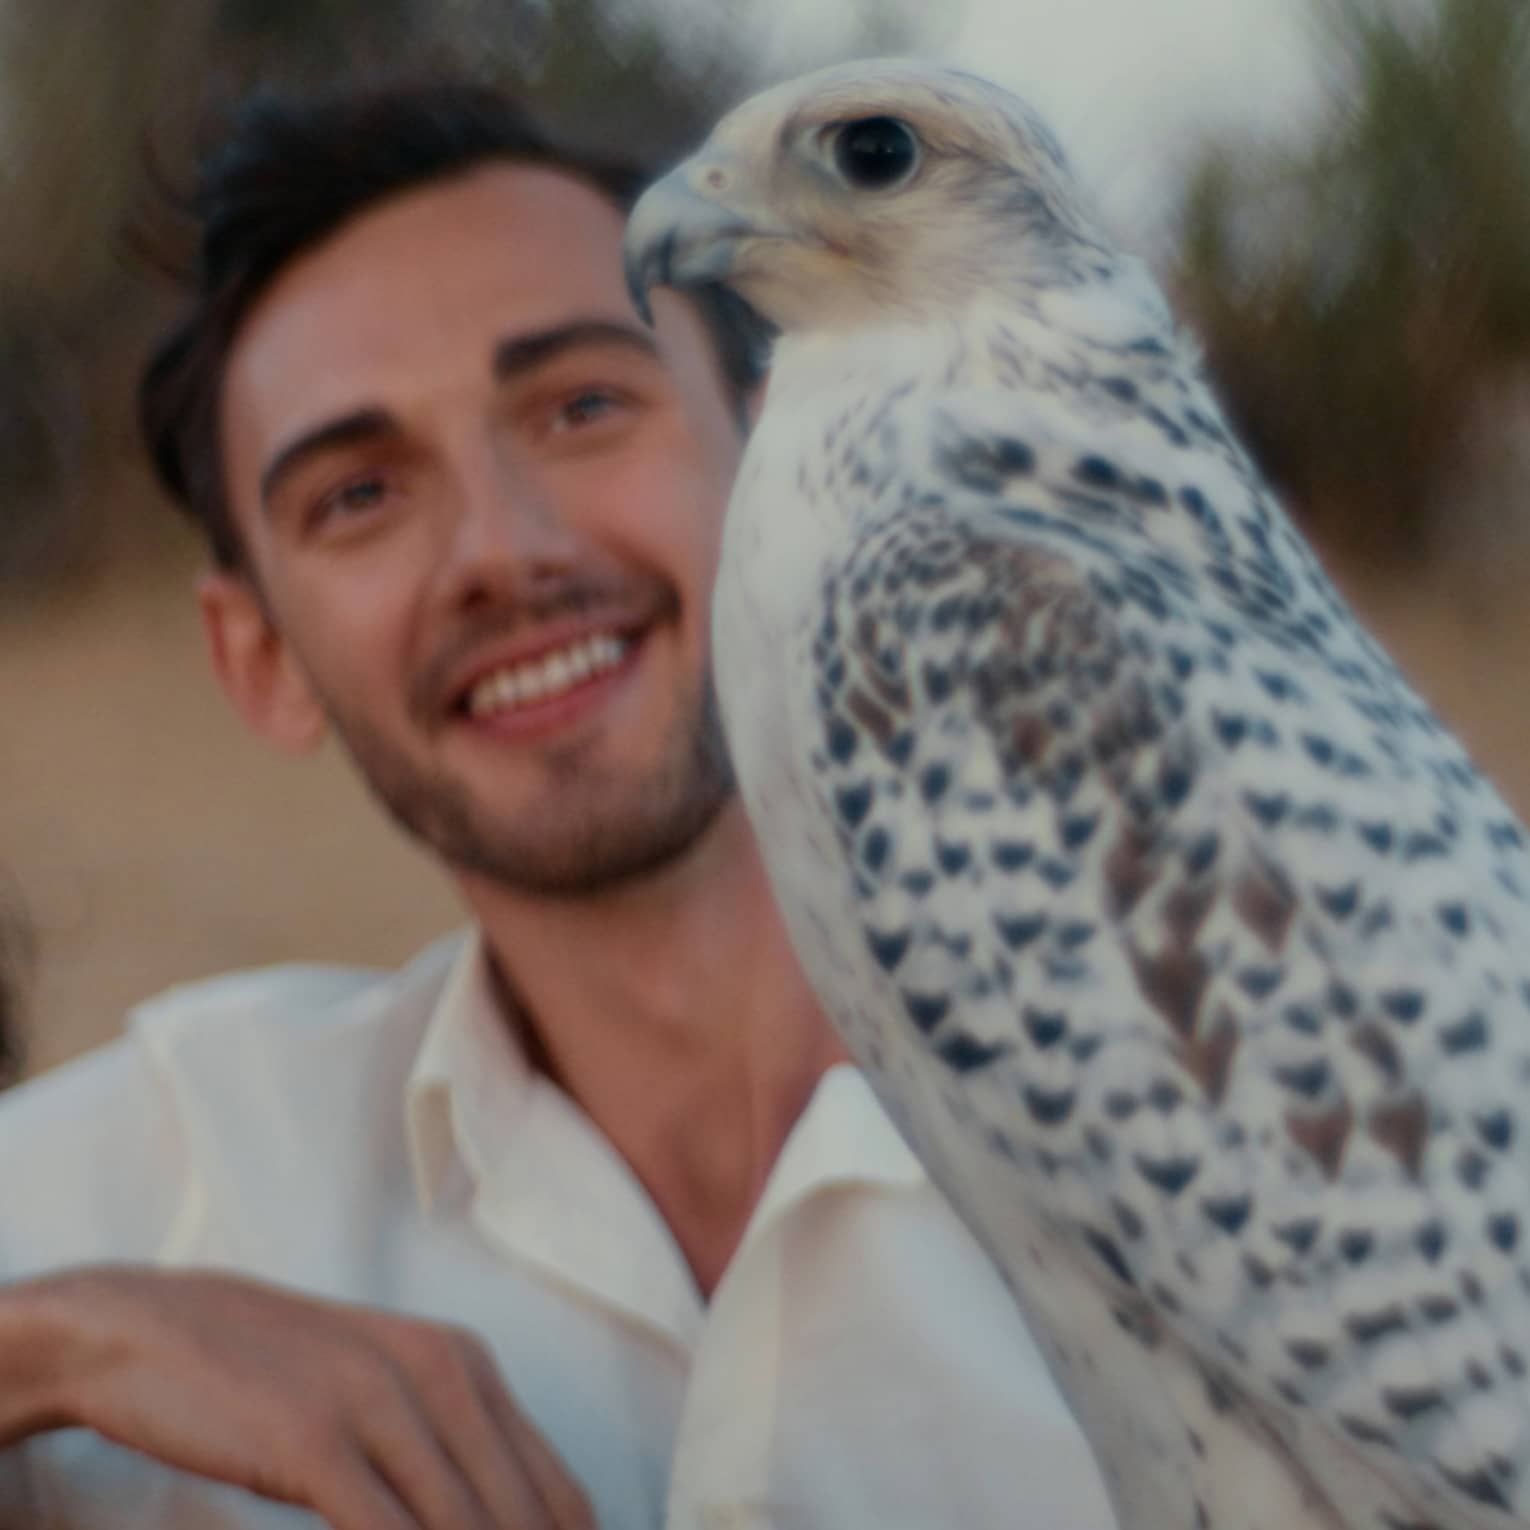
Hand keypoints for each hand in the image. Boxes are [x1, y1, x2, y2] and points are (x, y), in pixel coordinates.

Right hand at [1, 1265, 593, 1528]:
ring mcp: (378, 1403)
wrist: (150, 1326)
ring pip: (463, 1527)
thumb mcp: (380, 1389)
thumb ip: (444, 1446)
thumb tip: (506, 1518)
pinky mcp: (313, 1443)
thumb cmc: (272, 1373)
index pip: (557, 1492)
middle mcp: (439, 1372)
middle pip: (520, 1517)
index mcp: (466, 1362)